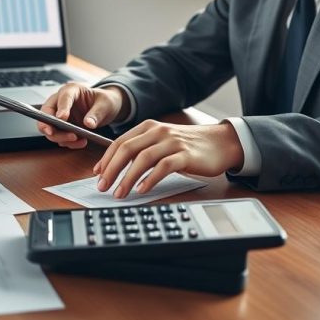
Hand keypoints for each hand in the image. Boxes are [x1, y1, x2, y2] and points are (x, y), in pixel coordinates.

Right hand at [37, 83, 127, 148]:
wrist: (105, 108)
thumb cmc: (104, 101)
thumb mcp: (105, 104)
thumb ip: (97, 113)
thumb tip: (88, 124)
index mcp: (71, 90)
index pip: (63, 97)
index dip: (61, 108)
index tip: (62, 118)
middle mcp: (60, 102)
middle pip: (47, 114)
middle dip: (50, 126)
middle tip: (60, 134)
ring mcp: (59, 116)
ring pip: (49, 128)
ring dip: (61, 137)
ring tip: (77, 140)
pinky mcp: (62, 128)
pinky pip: (59, 137)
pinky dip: (68, 143)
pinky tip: (81, 142)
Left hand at [93, 120, 244, 197]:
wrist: (221, 142)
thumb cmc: (190, 146)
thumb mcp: (163, 142)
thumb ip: (143, 149)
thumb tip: (118, 167)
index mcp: (149, 127)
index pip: (120, 142)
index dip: (106, 158)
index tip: (98, 173)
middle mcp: (159, 132)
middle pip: (127, 149)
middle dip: (111, 169)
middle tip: (102, 186)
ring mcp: (172, 142)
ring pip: (143, 158)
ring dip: (127, 177)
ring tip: (119, 192)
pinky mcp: (186, 155)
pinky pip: (163, 166)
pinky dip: (150, 179)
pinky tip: (142, 189)